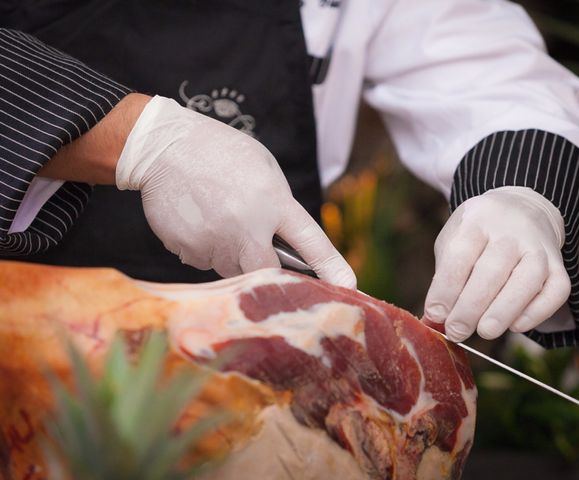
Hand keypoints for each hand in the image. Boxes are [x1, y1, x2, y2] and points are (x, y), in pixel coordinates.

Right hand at [116, 96, 355, 286]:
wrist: (162, 147)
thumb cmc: (219, 152)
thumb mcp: (262, 167)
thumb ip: (278, 204)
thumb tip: (285, 244)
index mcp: (272, 200)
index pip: (310, 241)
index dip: (330, 267)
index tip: (349, 287)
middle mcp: (246, 226)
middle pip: (268, 273)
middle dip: (268, 270)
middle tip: (256, 246)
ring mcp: (215, 241)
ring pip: (233, 269)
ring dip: (232, 254)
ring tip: (218, 217)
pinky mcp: (187, 250)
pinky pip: (204, 262)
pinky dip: (205, 249)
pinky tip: (197, 220)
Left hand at [423, 186, 570, 341]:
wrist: (521, 209)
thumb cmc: (477, 235)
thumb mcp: (453, 239)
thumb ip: (445, 275)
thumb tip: (437, 317)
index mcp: (477, 219)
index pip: (460, 254)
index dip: (446, 288)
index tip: (435, 314)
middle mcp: (511, 230)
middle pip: (493, 269)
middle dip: (471, 306)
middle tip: (456, 331)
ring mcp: (538, 245)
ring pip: (528, 278)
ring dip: (504, 310)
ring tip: (484, 332)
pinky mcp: (559, 264)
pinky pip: (557, 290)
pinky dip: (538, 312)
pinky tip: (516, 326)